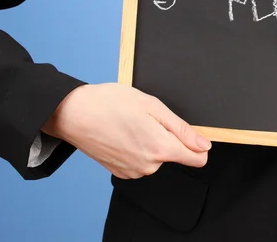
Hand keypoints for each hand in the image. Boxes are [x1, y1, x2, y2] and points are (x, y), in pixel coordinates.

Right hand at [42, 83, 210, 178]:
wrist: (73, 113)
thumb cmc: (110, 103)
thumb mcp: (153, 106)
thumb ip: (182, 129)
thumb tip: (203, 145)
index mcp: (160, 148)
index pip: (197, 159)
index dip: (198, 145)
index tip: (188, 134)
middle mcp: (148, 166)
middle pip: (175, 155)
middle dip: (167, 138)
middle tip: (146, 120)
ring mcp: (133, 171)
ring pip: (156, 158)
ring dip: (150, 143)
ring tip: (131, 125)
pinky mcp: (121, 173)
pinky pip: (141, 162)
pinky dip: (136, 149)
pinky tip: (122, 135)